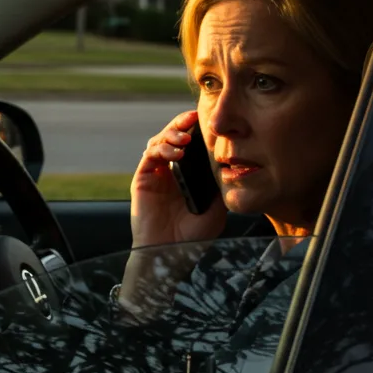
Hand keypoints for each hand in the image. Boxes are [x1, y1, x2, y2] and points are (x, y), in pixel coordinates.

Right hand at [130, 110, 226, 248]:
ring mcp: (155, 174)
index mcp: (187, 176)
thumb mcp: (217, 209)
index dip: (196, 130)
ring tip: (185, 140)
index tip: (208, 122)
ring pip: (159, 141)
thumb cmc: (193, 237)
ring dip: (171, 134)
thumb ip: (220, 187)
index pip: (190, 144)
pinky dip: (162, 150)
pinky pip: (150, 155)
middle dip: (181, 124)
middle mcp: (170, 171)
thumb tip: (230, 165)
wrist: (170, 253)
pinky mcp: (142, 179)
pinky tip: (176, 155)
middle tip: (193, 119)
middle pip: (172, 137)